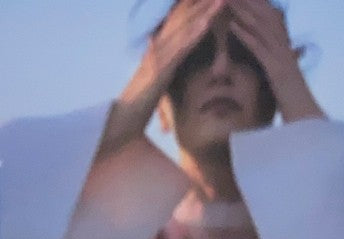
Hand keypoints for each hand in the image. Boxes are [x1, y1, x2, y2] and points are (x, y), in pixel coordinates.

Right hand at [124, 0, 224, 116]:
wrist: (121, 122)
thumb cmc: (136, 108)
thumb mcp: (154, 84)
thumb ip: (163, 71)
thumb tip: (173, 65)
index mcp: (156, 51)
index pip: (177, 24)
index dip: (192, 8)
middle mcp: (157, 48)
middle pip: (182, 20)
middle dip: (201, 4)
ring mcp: (158, 58)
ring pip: (184, 30)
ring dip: (203, 13)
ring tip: (222, 0)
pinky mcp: (160, 70)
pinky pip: (180, 49)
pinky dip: (194, 35)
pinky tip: (207, 23)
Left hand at [227, 0, 324, 121]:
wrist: (306, 119)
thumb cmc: (292, 103)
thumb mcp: (280, 79)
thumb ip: (273, 64)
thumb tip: (264, 58)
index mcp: (284, 48)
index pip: (270, 18)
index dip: (257, 4)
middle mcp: (284, 47)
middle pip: (265, 16)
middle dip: (249, 1)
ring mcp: (281, 57)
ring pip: (261, 27)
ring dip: (244, 11)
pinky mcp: (276, 70)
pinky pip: (259, 48)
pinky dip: (245, 35)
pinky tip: (232, 25)